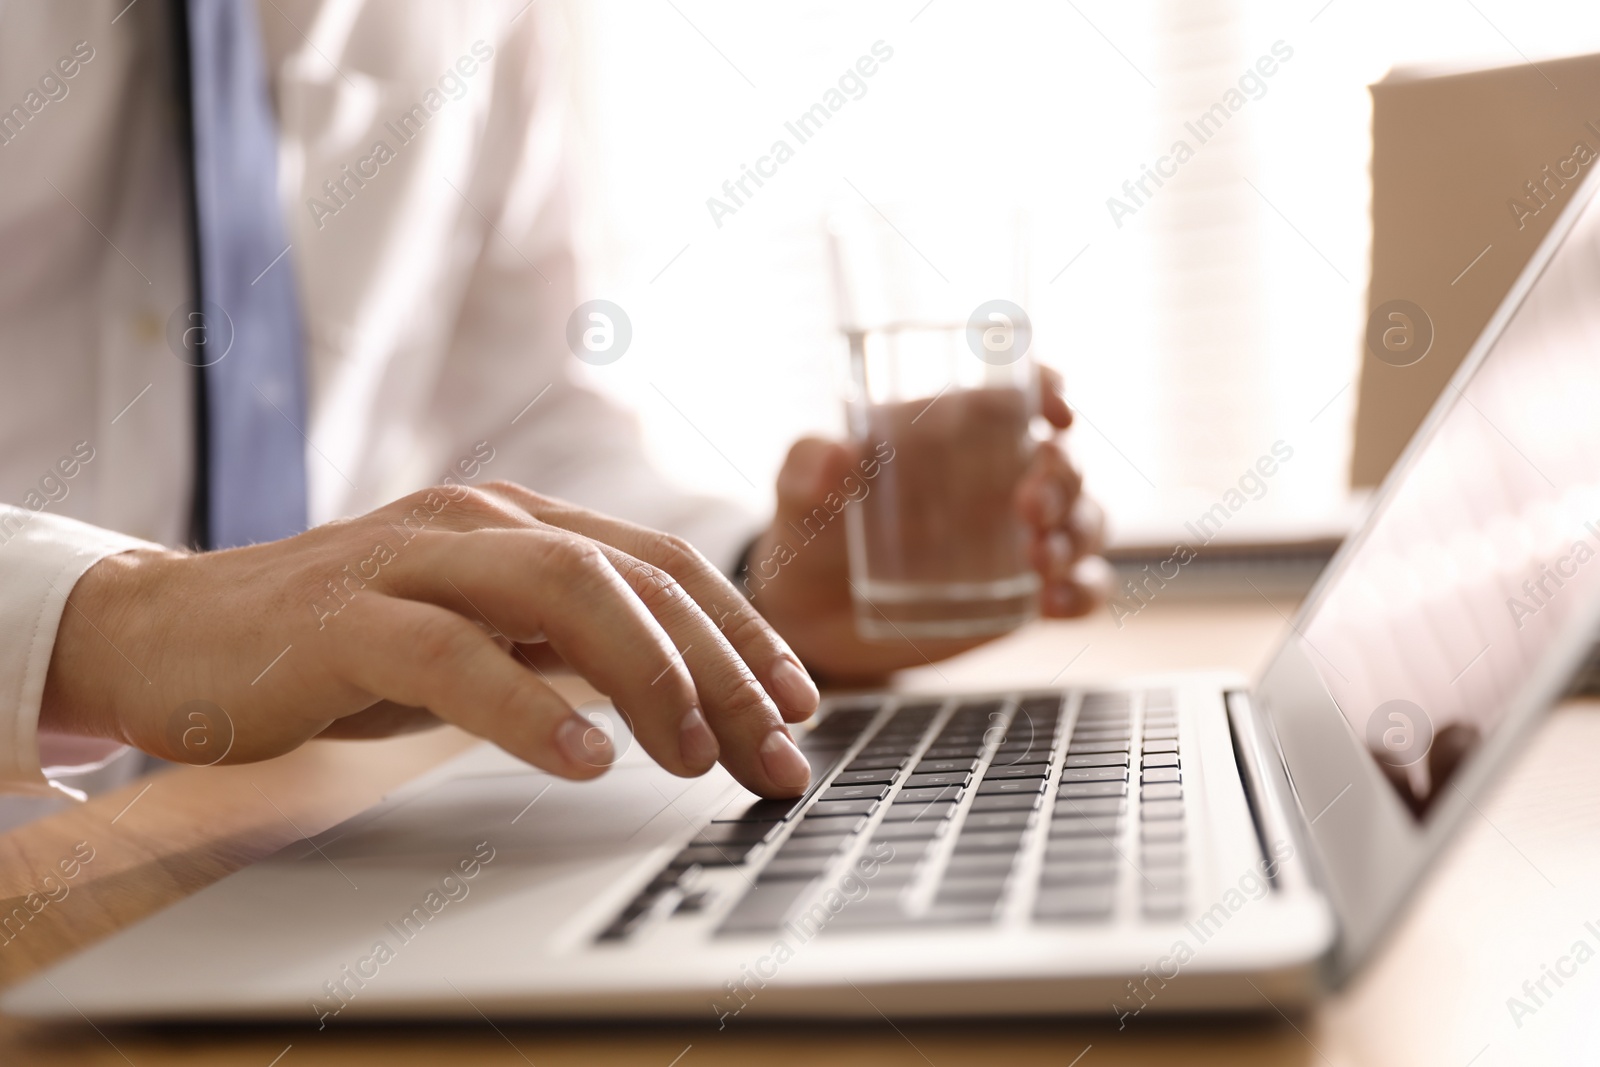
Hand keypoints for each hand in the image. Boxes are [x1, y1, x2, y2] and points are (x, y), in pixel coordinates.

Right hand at [41, 484, 821, 796]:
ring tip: (696, 755)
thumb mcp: (482, 641)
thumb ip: (568, 650)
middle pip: (636, 577)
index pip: (664, 567)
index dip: (743, 633)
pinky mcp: (345, 618)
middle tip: (774, 753)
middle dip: (722, 668)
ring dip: (649, 674)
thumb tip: (686, 696)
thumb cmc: (345, 644)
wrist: (176, 633)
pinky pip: (453, 655)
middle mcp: (482, 524)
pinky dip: (527, 706)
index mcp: (524, 526)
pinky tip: (584, 757)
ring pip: (564, 591)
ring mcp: (414, 560)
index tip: (800, 707)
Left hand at [744, 367, 1108, 682]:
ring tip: (1038, 559)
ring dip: (1077, 534)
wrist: (810, 615)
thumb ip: (807, 469)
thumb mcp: (798, 493)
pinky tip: (1051, 604)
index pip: (1019, 391)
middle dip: (1063, 476)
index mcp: (954, 431)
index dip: (1049, 387)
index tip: (1053, 409)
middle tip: (1028, 507)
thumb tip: (836, 456)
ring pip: (1085, 520)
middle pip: (1063, 459)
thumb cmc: (811, 529)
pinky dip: (1082, 592)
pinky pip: (1081, 587)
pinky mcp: (1024, 592)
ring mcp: (1018, 536)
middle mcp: (998, 476)